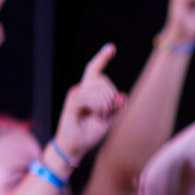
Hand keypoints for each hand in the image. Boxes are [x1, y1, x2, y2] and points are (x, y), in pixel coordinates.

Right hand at [52, 45, 124, 160]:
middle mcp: (81, 90)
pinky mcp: (72, 103)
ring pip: (99, 89)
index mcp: (89, 91)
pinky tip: (96, 115)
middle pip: (102, 79)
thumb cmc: (90, 133)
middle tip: (108, 112)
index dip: (102, 58)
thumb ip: (116, 108)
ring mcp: (75, 95)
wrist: (75, 147)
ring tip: (101, 116)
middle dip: (111, 95)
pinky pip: (91, 98)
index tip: (111, 47)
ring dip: (106, 104)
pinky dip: (99, 107)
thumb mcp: (109, 120)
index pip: (95, 70)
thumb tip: (122, 95)